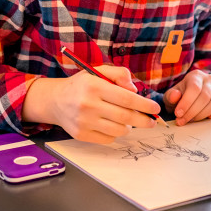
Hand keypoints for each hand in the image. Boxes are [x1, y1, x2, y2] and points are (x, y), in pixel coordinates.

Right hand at [23, 65, 160, 143]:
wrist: (55, 100)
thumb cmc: (82, 85)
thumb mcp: (98, 71)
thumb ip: (120, 74)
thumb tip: (135, 90)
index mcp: (94, 86)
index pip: (127, 99)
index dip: (145, 105)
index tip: (156, 109)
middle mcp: (88, 105)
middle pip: (126, 117)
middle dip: (143, 120)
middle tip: (151, 121)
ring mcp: (83, 122)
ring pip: (119, 130)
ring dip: (128, 127)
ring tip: (127, 120)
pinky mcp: (80, 135)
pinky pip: (108, 139)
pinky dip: (115, 134)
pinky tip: (111, 125)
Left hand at [162, 70, 210, 125]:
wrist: (195, 94)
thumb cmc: (182, 95)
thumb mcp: (173, 95)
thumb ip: (171, 96)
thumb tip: (175, 96)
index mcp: (196, 76)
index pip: (194, 88)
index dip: (186, 103)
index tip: (178, 114)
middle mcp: (210, 79)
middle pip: (205, 96)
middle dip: (193, 112)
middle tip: (183, 121)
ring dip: (204, 114)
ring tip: (193, 120)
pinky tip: (209, 118)